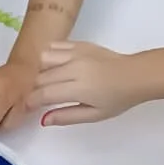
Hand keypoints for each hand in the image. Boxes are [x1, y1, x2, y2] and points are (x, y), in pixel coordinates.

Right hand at [29, 42, 143, 125]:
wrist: (136, 75)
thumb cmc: (118, 98)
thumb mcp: (95, 115)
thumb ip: (67, 116)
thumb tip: (43, 120)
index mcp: (78, 88)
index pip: (44, 94)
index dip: (31, 102)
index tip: (27, 107)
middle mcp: (73, 68)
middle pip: (41, 77)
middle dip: (36, 89)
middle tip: (40, 98)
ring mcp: (76, 53)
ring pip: (44, 58)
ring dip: (42, 71)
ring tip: (50, 80)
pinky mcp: (80, 44)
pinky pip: (55, 46)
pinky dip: (50, 55)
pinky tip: (56, 65)